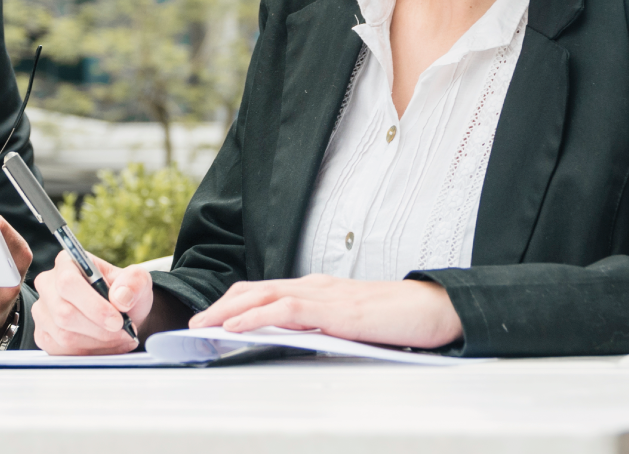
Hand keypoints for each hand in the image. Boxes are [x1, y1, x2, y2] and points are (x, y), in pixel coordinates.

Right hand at [32, 251, 151, 354]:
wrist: (119, 315)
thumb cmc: (123, 293)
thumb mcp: (137, 280)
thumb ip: (133, 281)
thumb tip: (120, 297)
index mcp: (67, 262)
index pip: (68, 283)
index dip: (93, 305)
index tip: (117, 320)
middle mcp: (48, 285)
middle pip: (64, 314)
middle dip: (99, 329)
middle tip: (124, 332)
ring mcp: (42, 311)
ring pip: (63, 336)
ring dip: (97, 343)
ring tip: (121, 339)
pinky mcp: (43, 335)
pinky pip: (62, 352)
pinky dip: (89, 354)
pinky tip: (107, 347)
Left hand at [190, 275, 462, 349]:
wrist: (432, 309)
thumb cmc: (397, 320)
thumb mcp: (351, 325)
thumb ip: (324, 328)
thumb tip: (297, 342)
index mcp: (318, 289)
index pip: (266, 290)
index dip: (235, 302)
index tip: (211, 317)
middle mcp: (314, 286)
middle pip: (255, 289)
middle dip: (221, 304)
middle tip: (195, 321)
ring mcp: (323, 295)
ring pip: (263, 296)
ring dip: (227, 310)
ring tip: (203, 325)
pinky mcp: (333, 310)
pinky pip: (285, 309)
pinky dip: (254, 316)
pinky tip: (235, 327)